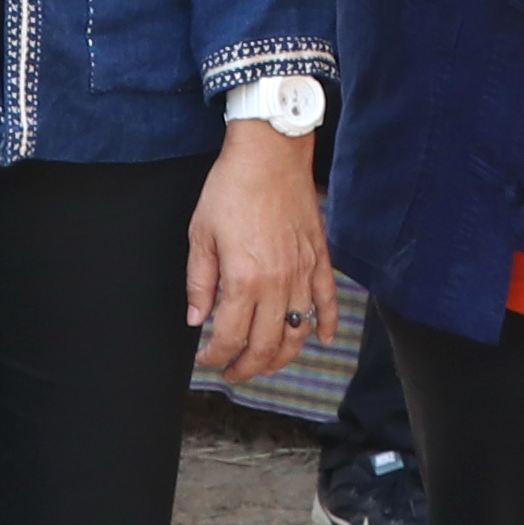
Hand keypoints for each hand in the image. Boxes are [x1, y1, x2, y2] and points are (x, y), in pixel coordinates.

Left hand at [186, 121, 332, 384]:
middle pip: (266, 345)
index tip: (206, 358)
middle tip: (232, 371)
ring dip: (282, 357)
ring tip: (265, 363)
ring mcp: (303, 273)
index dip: (215, 355)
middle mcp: (277, 283)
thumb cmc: (231, 188)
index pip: (230, 336)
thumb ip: (199, 282)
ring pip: (298, 332)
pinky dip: (326, 325)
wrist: (270, 153)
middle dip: (247, 367)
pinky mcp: (320, 259)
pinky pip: (327, 302)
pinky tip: (321, 340)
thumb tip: (196, 319)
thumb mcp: (201, 234)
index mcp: (243, 279)